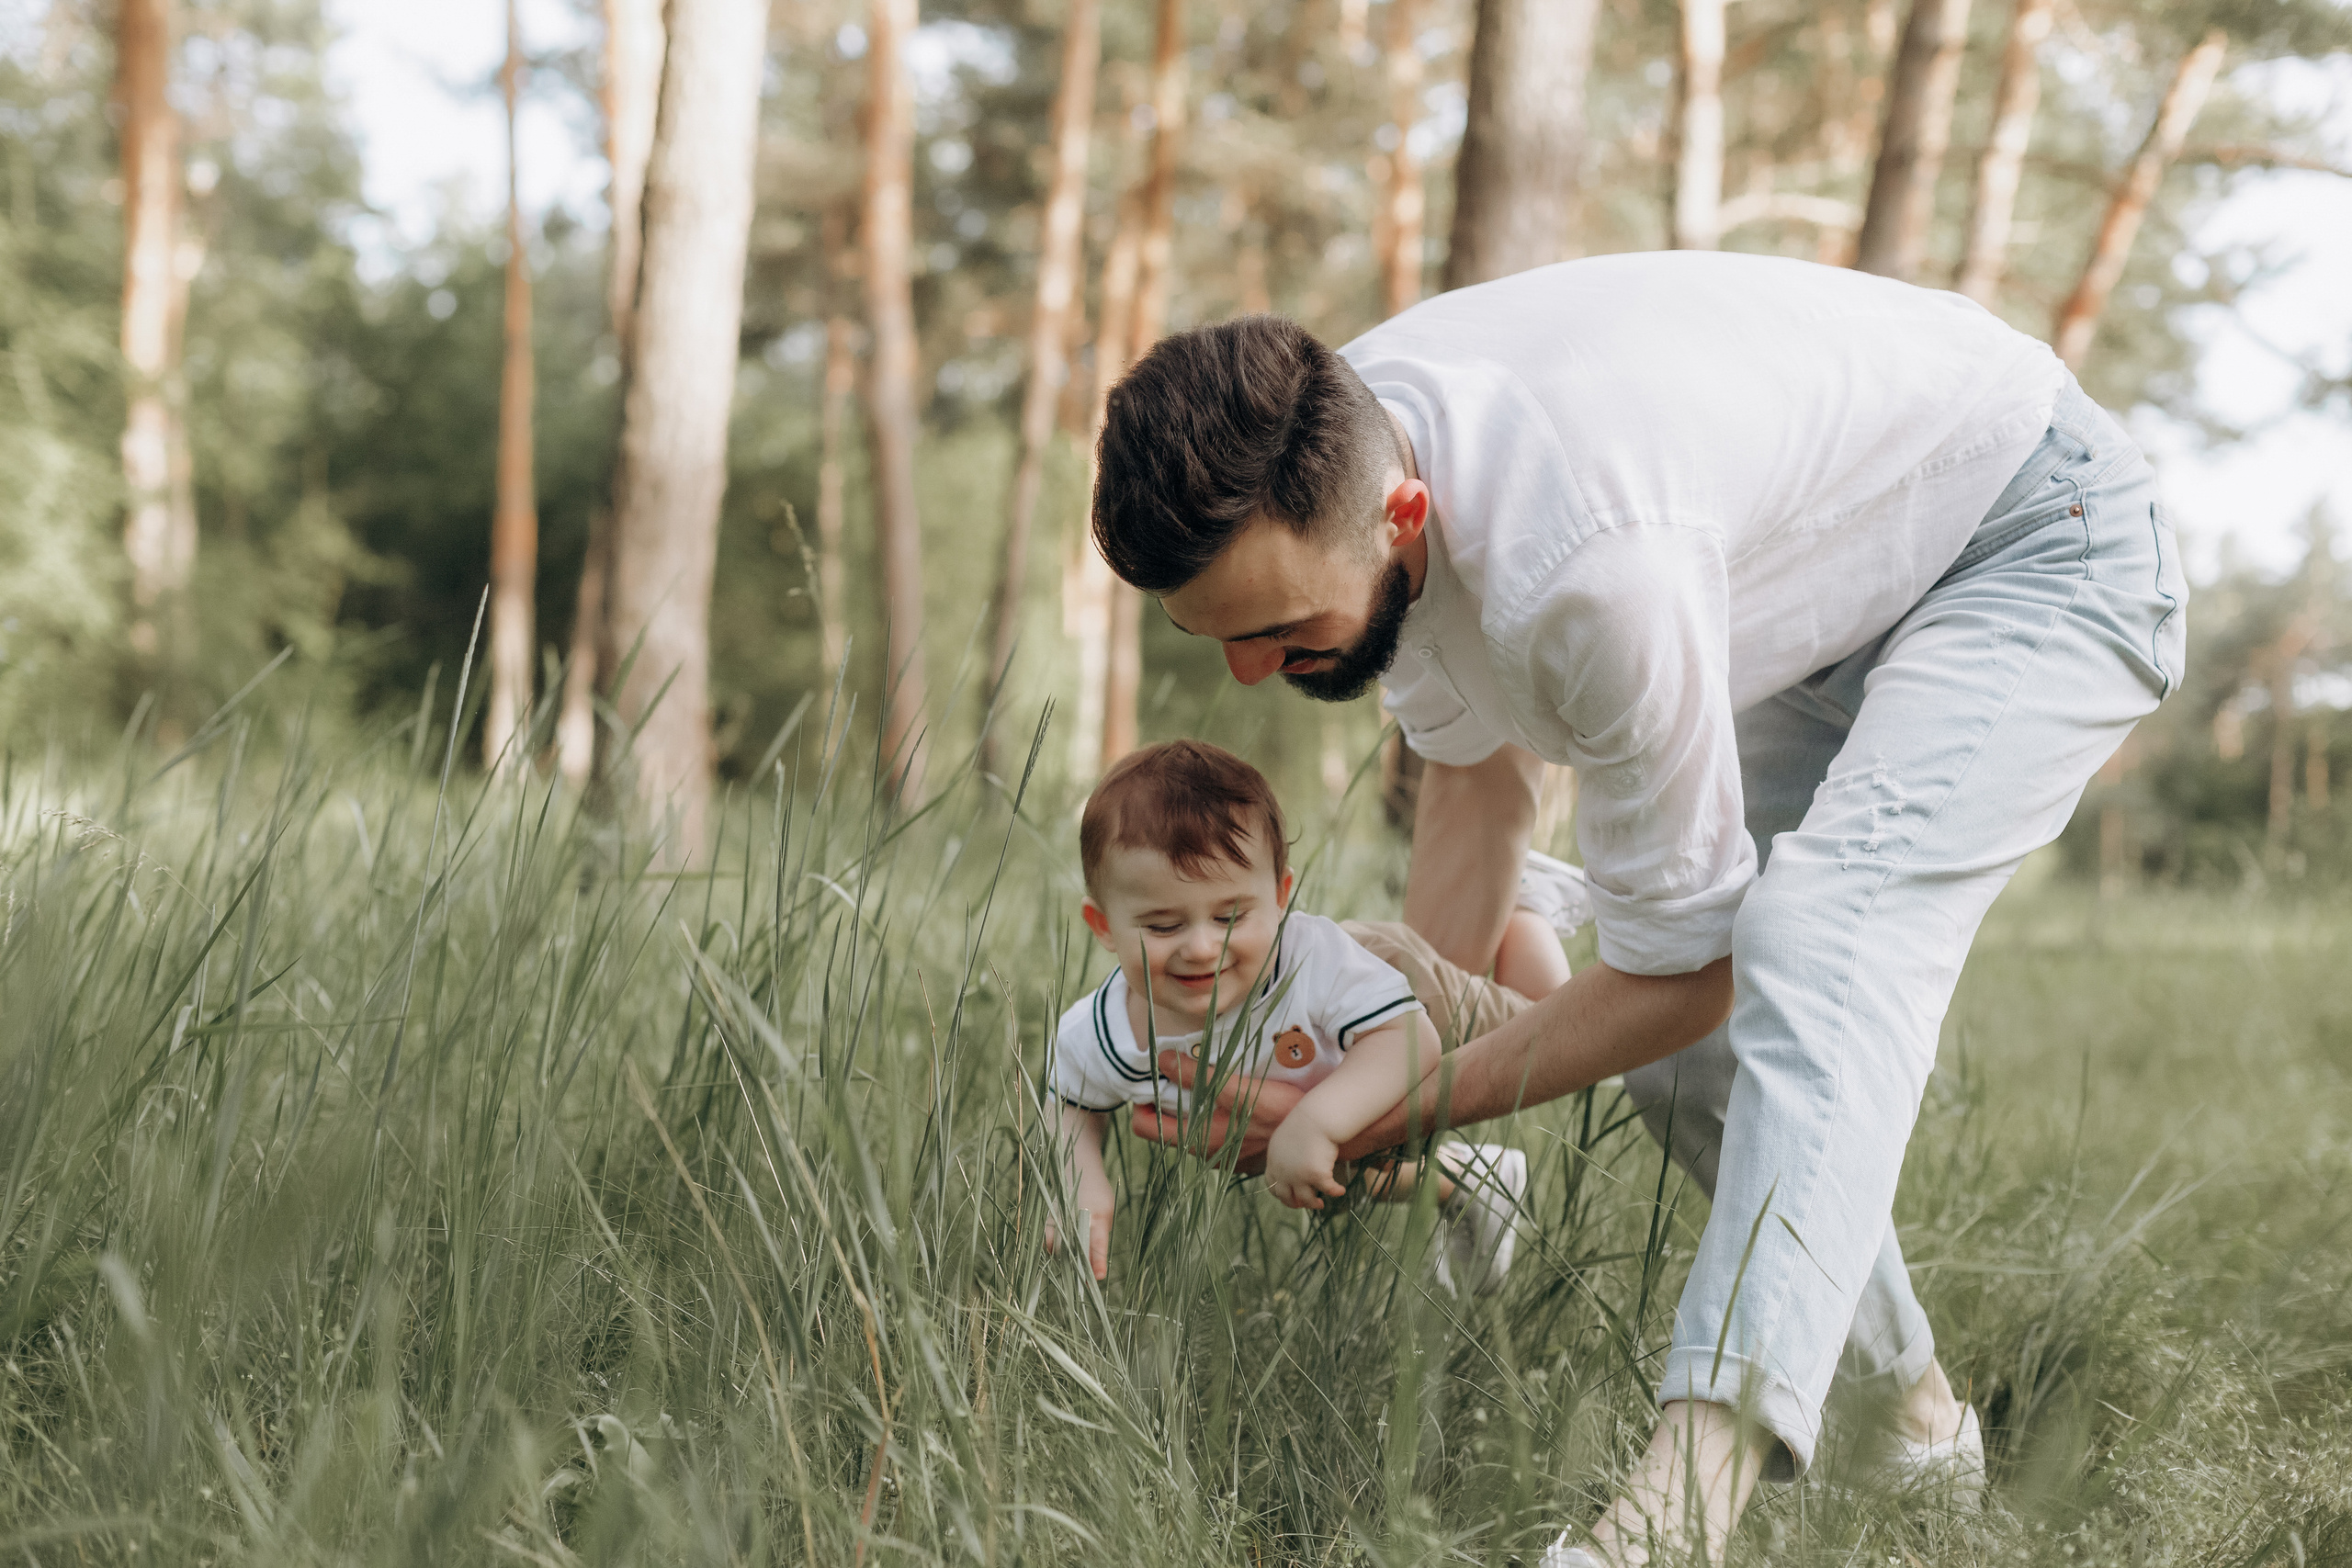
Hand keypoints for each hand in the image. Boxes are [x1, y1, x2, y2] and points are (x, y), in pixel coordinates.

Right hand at [1044, 1179, 1114, 1279]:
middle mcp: (1076, 1216)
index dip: (1098, 1260)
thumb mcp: (1106, 1214)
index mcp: (1097, 1213)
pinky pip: (1049, 1241)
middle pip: (1075, 1249)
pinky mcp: (1048, 1218)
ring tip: (1075, 1274)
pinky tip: (1063, 1258)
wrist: (1077, 1168)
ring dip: (1066, 1262)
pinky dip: (1056, 1252)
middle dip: (1079, 1269)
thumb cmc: (1097, 1195)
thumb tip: (1094, 1269)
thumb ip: (1099, 1238)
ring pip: (1058, 1247)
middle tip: (1086, 1285)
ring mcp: (1059, 1216)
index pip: (1097, 1241)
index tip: (1099, 1277)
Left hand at [1129, 1050, 1306, 1174]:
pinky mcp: (1242, 1154)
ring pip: (1190, 1131)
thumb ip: (1198, 1076)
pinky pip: (1215, 1135)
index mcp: (1198, 1140)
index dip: (1140, 1102)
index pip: (1144, 1127)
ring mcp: (1225, 1156)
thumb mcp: (1239, 1090)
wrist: (1319, 1137)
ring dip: (1188, 1109)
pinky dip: (1211, 1118)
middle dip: (1162, 1103)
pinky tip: (1226, 1100)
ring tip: (1196, 1083)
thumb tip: (1163, 1058)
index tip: (1147, 1079)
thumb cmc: (1281, 1112)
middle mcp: (1207, 1154)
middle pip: (1164, 1129)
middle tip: (1168, 1076)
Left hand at [1264, 1114, 1347, 1210]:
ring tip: (1320, 1204)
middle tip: (1304, 1204)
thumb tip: (1292, 1164)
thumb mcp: (1285, 1137)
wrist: (1318, 1117)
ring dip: (1313, 1203)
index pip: (1271, 1184)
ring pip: (1305, 1199)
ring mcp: (1299, 1175)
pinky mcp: (1316, 1175)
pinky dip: (1335, 1191)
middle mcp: (1283, 1171)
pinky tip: (1341, 1191)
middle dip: (1295, 1203)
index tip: (1290, 1196)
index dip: (1281, 1193)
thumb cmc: (1307, 1121)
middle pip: (1286, 1196)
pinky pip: (1328, 1190)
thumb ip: (1284, 1153)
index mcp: (1274, 1160)